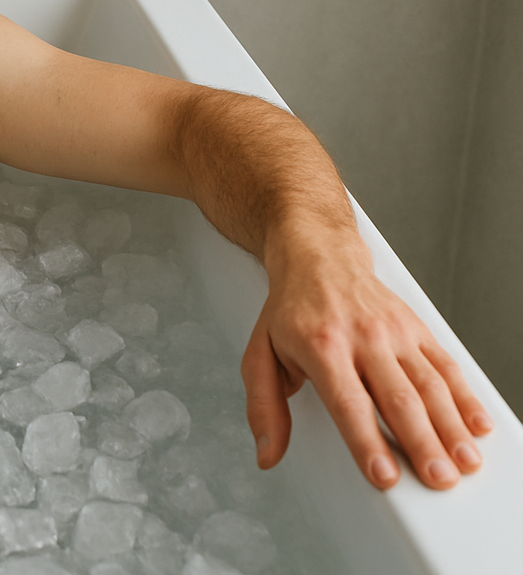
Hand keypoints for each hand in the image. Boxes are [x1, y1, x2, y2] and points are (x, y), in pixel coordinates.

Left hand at [242, 250, 490, 489]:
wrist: (318, 257)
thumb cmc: (291, 311)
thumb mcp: (259, 354)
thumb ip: (264, 407)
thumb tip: (267, 454)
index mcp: (320, 345)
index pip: (347, 401)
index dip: (367, 441)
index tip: (384, 474)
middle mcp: (362, 337)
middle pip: (398, 398)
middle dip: (421, 443)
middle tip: (438, 479)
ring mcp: (394, 332)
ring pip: (429, 385)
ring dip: (450, 427)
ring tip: (463, 462)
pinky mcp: (416, 328)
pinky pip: (446, 365)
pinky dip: (466, 397)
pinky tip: (476, 426)